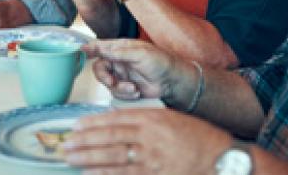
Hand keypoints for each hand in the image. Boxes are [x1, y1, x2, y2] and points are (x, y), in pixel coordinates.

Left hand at [62, 108, 231, 173]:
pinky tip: (91, 172)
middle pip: (110, 137)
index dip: (94, 123)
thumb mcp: (172, 120)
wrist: (220, 159)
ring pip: (113, 156)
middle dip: (85, 141)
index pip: (116, 118)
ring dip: (89, 157)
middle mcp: (150, 136)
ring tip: (71, 157)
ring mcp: (151, 158)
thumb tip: (118, 122)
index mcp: (154, 118)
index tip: (77, 125)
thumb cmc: (199, 138)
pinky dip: (105, 173)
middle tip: (66, 143)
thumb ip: (147, 120)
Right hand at [82, 39, 181, 100]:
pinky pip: (116, 93)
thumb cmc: (161, 61)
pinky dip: (125, 94)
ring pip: (107, 83)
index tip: (80, 51)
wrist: (173, 81)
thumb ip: (119, 52)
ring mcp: (122, 75)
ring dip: (119, 88)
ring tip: (133, 88)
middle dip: (104, 77)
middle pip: (99, 68)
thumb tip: (100, 48)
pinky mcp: (126, 88)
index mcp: (122, 48)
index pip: (101, 46)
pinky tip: (137, 91)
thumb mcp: (140, 54)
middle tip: (112, 81)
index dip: (89, 49)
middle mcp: (119, 61)